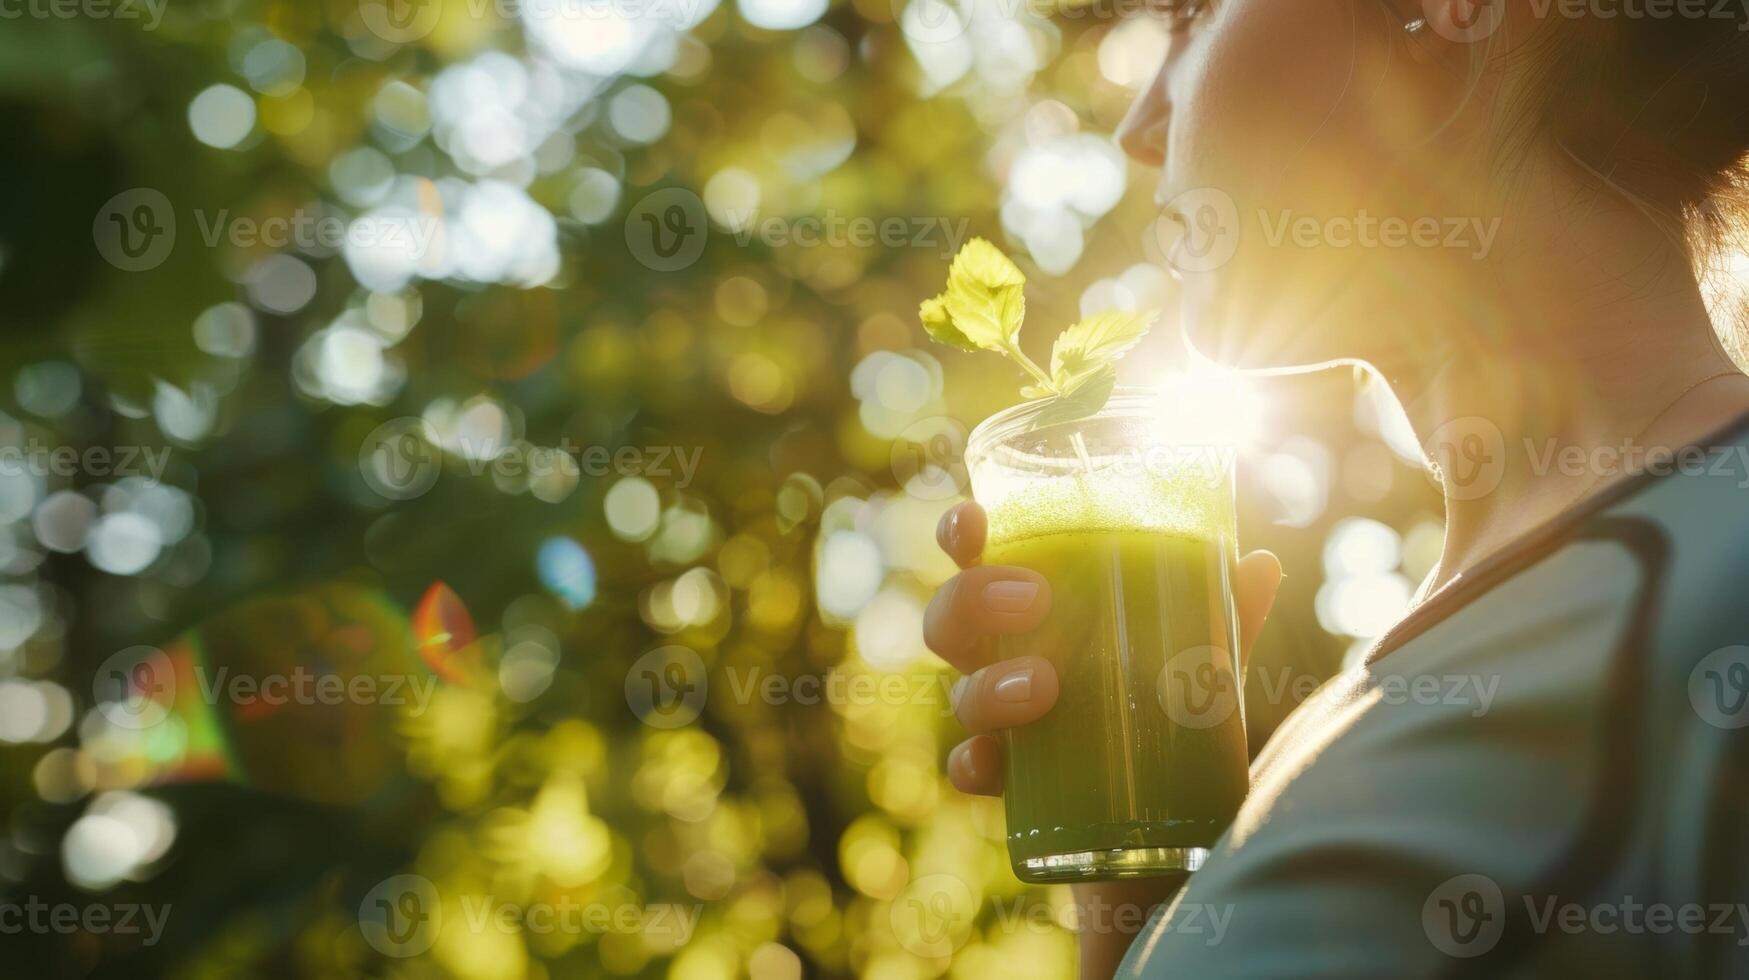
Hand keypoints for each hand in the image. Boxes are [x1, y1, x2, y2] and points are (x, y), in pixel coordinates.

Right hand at [924, 500, 1283, 796]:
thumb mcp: (1203, 665)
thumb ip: (1224, 618)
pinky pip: (968, 769)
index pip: (980, 560)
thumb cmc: (1172, 715)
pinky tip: (995, 767)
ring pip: (959, 693)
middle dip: (974, 599)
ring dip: (988, 684)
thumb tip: (1261, 565)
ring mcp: (1001, 722)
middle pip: (950, 619)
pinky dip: (973, 765)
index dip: (961, 535)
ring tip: (1044, 685)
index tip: (973, 523)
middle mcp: (1004, 659)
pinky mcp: (1009, 783)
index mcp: (1037, 613)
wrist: (1176, 825)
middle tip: (1035, 599)